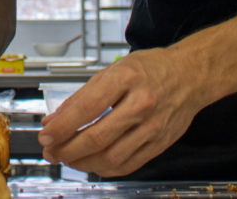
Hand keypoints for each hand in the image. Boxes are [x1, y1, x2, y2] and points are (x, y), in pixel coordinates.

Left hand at [38, 48, 208, 176]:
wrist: (191, 75)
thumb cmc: (151, 68)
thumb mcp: (112, 70)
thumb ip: (82, 96)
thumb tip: (55, 119)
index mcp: (126, 78)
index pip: (86, 108)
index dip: (62, 126)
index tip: (45, 135)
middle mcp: (141, 103)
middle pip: (97, 137)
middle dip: (67, 149)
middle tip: (51, 151)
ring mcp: (153, 126)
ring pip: (111, 157)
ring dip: (82, 162)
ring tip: (67, 158)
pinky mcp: (160, 143)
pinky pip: (128, 164)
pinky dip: (104, 168)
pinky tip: (91, 163)